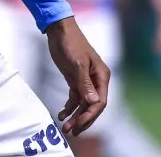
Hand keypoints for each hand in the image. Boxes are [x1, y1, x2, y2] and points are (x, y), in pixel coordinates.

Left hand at [46, 17, 109, 136]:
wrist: (59, 30)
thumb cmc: (71, 43)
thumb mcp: (77, 63)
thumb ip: (84, 83)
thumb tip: (93, 102)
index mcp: (102, 75)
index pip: (100, 101)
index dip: (91, 115)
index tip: (79, 124)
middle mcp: (96, 80)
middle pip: (93, 106)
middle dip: (83, 119)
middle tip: (71, 131)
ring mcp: (86, 80)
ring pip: (83, 104)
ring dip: (75, 116)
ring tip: (64, 126)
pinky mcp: (75, 80)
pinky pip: (75, 98)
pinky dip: (69, 107)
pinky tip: (62, 113)